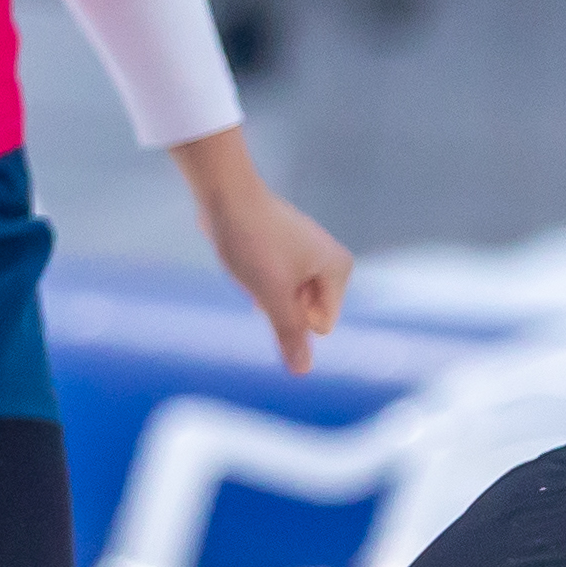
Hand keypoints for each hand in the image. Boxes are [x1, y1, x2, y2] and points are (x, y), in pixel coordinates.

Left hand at [173, 127, 350, 371]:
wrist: (225, 194)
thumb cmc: (253, 243)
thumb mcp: (271, 296)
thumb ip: (290, 335)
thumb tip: (302, 372)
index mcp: (339, 269)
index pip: (320, 326)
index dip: (290, 314)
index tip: (274, 282)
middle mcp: (331, 260)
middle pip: (304, 313)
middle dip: (278, 303)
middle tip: (261, 272)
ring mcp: (310, 253)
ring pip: (287, 298)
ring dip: (265, 291)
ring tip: (253, 262)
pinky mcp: (288, 248)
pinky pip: (276, 281)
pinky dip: (259, 277)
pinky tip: (248, 256)